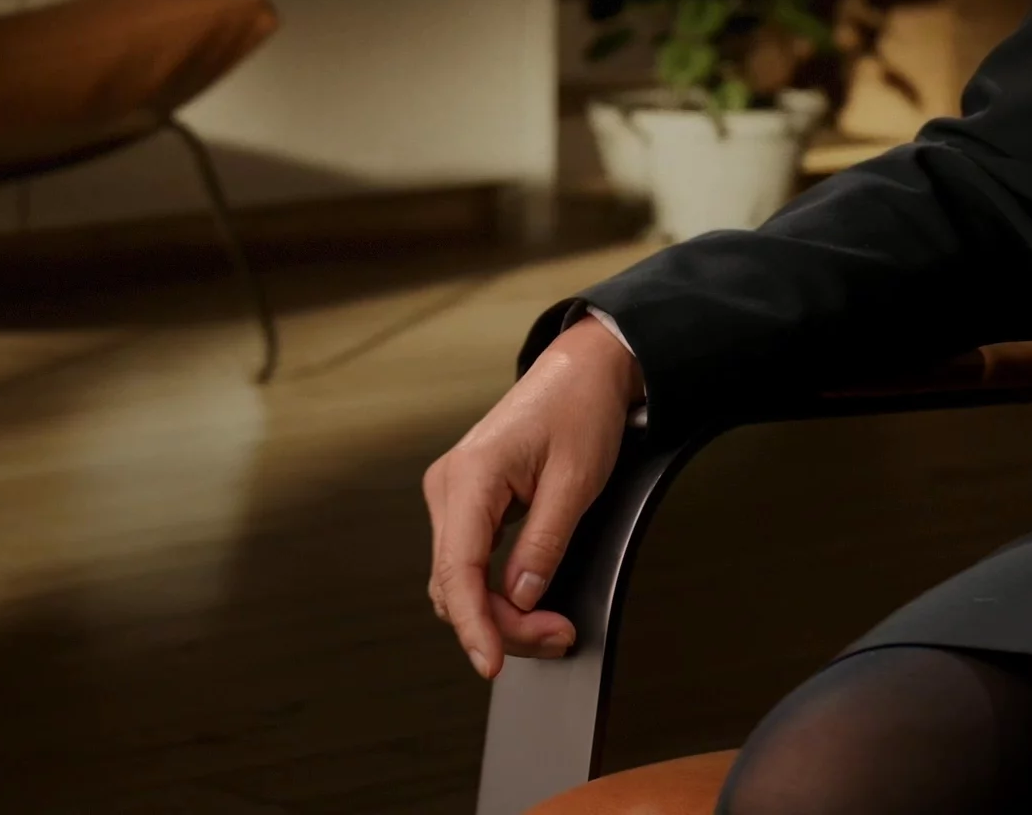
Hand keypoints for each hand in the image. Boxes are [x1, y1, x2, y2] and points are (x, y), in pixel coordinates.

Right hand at [420, 317, 639, 679]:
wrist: (583, 370)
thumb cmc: (581, 409)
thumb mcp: (577, 479)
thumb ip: (545, 542)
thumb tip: (521, 598)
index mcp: (470, 476)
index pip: (459, 570)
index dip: (475, 624)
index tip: (492, 663)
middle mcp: (449, 486)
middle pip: (456, 584)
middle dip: (501, 623)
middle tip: (558, 637)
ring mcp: (453, 494)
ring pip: (460, 579)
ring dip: (499, 612)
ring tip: (552, 626)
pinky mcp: (467, 502)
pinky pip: (469, 561)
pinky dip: (495, 591)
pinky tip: (529, 604)